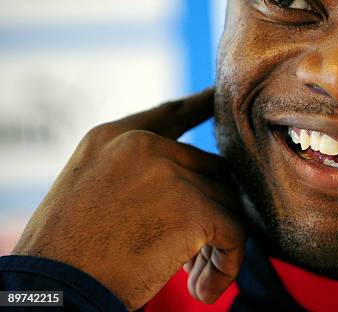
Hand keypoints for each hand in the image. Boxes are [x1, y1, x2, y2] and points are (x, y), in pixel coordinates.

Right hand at [12, 88, 245, 309]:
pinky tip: (204, 289)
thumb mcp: (87, 191)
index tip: (214, 96)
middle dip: (209, 211)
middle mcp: (144, 145)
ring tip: (195, 279)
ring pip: (226, 201)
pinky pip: (235, 232)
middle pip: (209, 169)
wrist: (52, 290)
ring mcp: (170, 173)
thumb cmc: (64, 254)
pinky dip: (228, 263)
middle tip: (195, 258)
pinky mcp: (193, 208)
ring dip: (216, 243)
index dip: (198, 105)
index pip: (170, 114)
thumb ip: (131, 174)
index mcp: (112, 138)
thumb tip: (183, 184)